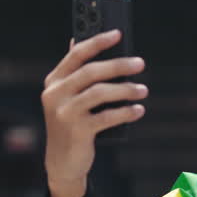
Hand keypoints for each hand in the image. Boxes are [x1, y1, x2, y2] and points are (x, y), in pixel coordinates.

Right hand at [41, 29, 148, 196]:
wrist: (62, 162)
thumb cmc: (72, 124)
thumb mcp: (70, 98)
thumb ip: (78, 74)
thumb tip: (88, 42)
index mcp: (54, 81)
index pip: (76, 54)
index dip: (98, 42)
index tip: (119, 34)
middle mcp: (55, 95)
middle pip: (91, 72)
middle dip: (118, 65)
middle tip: (140, 63)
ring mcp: (64, 113)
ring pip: (100, 93)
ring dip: (126, 90)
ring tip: (143, 90)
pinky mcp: (77, 131)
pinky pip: (106, 117)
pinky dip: (125, 112)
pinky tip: (138, 110)